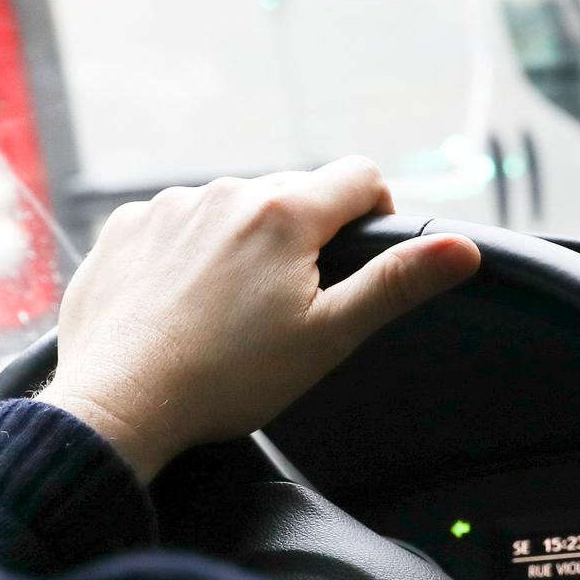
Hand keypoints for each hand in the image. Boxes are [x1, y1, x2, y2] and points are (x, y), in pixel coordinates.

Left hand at [41, 158, 479, 478]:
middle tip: (294, 305)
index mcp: (283, 212)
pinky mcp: (125, 228)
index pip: (361, 175)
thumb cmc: (226, 379)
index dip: (378, 212)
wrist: (116, 405)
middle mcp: (225, 192)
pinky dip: (191, 253)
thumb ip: (397, 283)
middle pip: (295, 193)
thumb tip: (463, 247)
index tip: (362, 260)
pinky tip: (184, 306)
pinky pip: (177, 223)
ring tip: (232, 313)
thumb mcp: (329, 336)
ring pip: (234, 208)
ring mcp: (169, 207)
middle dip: (307, 236)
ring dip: (246, 242)